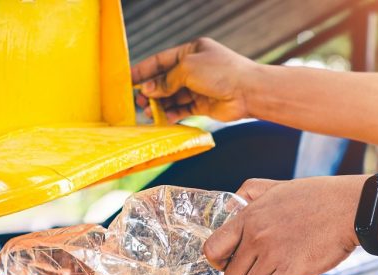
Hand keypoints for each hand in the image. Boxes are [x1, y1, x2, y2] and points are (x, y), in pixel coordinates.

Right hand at [131, 38, 256, 122]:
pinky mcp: (203, 105)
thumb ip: (166, 80)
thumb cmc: (222, 72)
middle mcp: (194, 69)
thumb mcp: (188, 68)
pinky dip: (172, 114)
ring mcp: (199, 87)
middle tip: (138, 101)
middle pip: (165, 80)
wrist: (249, 92)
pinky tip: (162, 119)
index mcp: (190, 51)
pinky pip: (182, 109)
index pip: (161, 61)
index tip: (128, 81)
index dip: (144, 70)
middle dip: (151, 91)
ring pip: (172, 97)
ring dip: (159, 104)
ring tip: (148, 112)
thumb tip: (149, 90)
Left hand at [204, 176, 364, 274]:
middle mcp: (255, 237)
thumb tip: (232, 206)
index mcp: (249, 216)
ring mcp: (272, 256)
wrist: (350, 208)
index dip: (219, 262)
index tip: (230, 263)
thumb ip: (249, 193)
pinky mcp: (291, 273)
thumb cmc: (318, 197)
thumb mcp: (277, 186)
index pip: (212, 249)